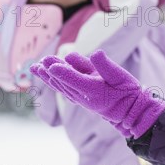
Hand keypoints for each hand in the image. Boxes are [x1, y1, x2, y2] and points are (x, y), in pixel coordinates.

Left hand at [30, 51, 164, 137]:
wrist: (129, 111)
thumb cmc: (127, 92)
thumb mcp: (121, 77)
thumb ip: (107, 66)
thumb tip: (96, 52)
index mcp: (95, 90)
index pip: (75, 80)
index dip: (63, 72)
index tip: (50, 65)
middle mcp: (84, 96)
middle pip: (64, 82)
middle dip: (51, 71)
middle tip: (40, 61)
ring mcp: (81, 98)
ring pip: (61, 86)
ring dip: (48, 77)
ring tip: (35, 67)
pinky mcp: (81, 97)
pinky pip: (64, 89)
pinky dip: (54, 82)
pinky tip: (46, 76)